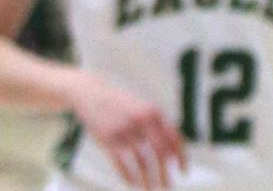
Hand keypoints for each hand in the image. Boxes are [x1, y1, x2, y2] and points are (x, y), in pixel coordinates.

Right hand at [72, 70, 186, 189]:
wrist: (88, 91)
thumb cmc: (118, 103)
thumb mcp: (139, 106)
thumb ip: (156, 124)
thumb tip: (174, 152)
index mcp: (151, 111)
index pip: (174, 137)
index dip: (181, 156)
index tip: (184, 171)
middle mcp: (140, 120)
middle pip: (160, 154)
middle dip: (165, 174)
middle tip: (167, 186)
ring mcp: (124, 129)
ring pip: (142, 164)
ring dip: (148, 181)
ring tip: (150, 188)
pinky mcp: (108, 139)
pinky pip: (123, 166)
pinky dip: (129, 177)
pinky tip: (132, 183)